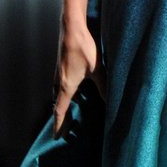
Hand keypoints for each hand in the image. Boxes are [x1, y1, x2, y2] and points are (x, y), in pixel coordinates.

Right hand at [53, 19, 104, 137]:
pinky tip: (73, 92)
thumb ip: (103, 85)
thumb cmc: (84, 49)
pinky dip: (63, 94)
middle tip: (63, 130)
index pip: (60, 110)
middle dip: (60, 118)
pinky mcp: (61, 66)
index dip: (59, 124)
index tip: (56, 136)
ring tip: (67, 113)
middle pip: (57, 104)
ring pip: (57, 94)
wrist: (72, 30)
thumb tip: (110, 99)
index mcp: (66, 86)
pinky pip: (60, 85)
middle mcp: (59, 82)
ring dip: (61, 105)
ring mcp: (58, 73)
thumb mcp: (97, 69)